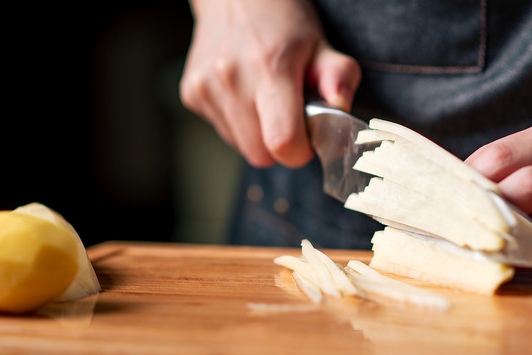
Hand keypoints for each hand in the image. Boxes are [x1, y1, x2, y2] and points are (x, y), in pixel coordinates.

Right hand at [179, 0, 360, 167]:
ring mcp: (205, 88)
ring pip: (241, 147)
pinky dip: (239, 123)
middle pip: (260, 154)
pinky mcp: (191, 94)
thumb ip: (339, 76)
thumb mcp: (320, 43)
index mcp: (269, 67)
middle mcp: (231, 79)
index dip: (301, 151)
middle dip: (280, 145)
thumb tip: (340, 103)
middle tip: (289, 114)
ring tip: (265, 99)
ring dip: (258, 135)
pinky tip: (245, 94)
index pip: (282, 142)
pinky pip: (224, 132)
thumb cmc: (281, 22)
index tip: (308, 138)